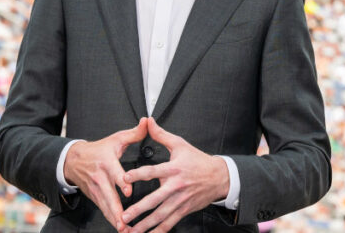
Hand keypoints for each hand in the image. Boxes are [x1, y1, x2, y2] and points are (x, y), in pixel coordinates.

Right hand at [63, 117, 147, 230]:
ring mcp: (95, 189)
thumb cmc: (100, 149)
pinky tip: (120, 228)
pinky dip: (111, 219)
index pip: (115, 174)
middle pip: (108, 196)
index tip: (128, 192)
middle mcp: (100, 178)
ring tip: (125, 230)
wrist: (73, 159)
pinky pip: (103, 209)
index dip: (121, 183)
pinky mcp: (94, 197)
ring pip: (105, 206)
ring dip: (114, 219)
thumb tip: (147, 121)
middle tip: (125, 221)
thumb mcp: (116, 139)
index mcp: (107, 162)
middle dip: (116, 210)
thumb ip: (134, 133)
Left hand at [119, 117, 229, 232]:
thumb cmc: (197, 160)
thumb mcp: (180, 144)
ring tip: (130, 231)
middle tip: (124, 216)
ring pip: (161, 215)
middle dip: (139, 209)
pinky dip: (158, 231)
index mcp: (174, 168)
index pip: (154, 171)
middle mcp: (176, 186)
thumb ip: (161, 135)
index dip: (138, 175)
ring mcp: (181, 200)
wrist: (219, 177)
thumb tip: (148, 122)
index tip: (124, 178)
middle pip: (155, 199)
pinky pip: (170, 223)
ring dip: (145, 224)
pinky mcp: (184, 210)